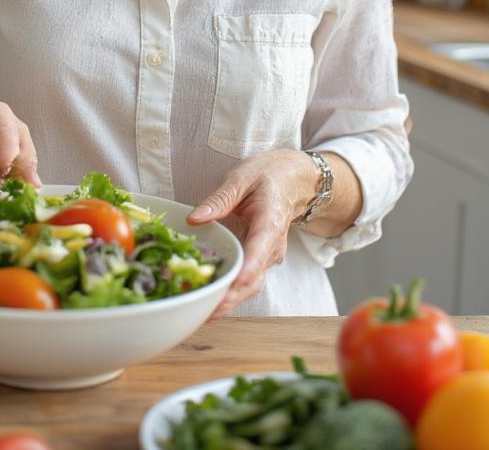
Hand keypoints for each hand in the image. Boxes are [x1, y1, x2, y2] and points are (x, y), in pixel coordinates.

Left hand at [186, 149, 317, 318]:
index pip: (257, 256)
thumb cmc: (268, 176)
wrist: (294, 180)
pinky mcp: (261, 259)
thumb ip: (219, 198)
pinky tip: (209, 297)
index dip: (241, 277)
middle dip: (230, 299)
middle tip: (204, 313)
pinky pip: (247, 279)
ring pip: (251, 285)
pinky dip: (230, 291)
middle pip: (254, 281)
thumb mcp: (242, 178)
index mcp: (270, 224)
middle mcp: (272, 247)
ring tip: (201, 311)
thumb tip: (194, 218)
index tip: (224, 291)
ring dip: (229, 300)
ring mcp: (268, 255)